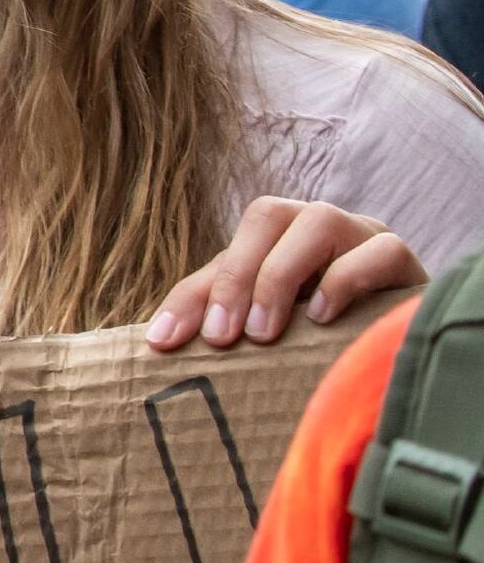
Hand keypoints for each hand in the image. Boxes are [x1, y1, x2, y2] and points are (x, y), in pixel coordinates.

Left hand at [147, 199, 423, 350]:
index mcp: (276, 240)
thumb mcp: (268, 331)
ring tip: (266, 332)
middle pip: (267, 217)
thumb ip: (222, 324)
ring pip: (320, 221)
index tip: (164, 342)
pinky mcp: (404, 259)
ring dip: (282, 275)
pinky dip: (347, 279)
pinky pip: (380, 250)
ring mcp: (363, 235)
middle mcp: (317, 227)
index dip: (189, 296)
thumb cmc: (324, 339)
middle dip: (236, 278)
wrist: (401, 342)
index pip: (223, 254)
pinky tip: (323, 317)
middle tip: (225, 337)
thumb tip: (157, 345)